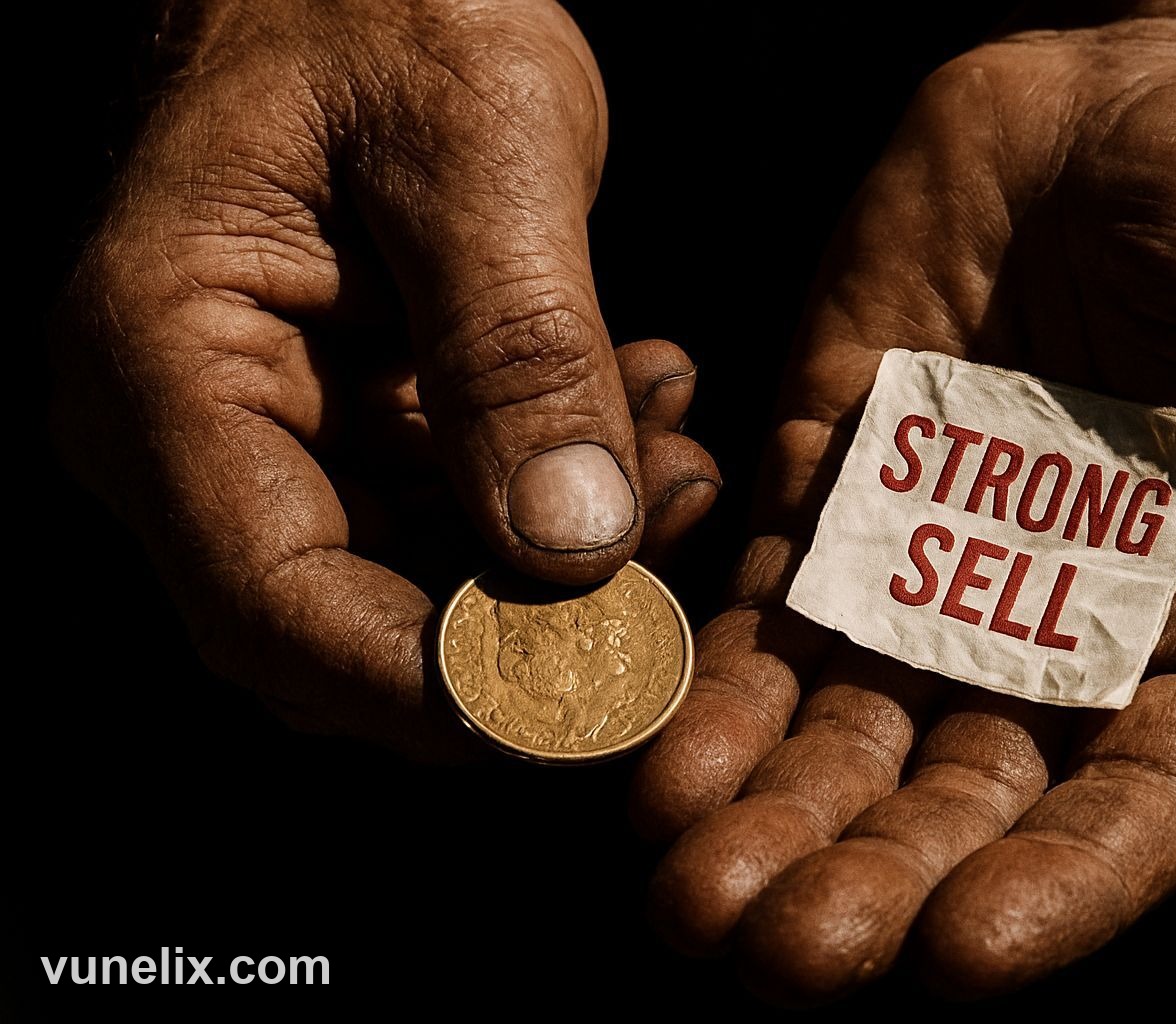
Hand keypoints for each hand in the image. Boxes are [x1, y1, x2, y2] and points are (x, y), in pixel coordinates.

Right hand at [51, 0, 717, 758]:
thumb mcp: (478, 143)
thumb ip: (521, 349)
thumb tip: (576, 553)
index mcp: (162, 358)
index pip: (270, 604)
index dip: (434, 683)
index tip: (593, 700)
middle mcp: (183, 424)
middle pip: (341, 629)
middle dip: (524, 632)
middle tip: (672, 574)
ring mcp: (260, 432)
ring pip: (413, 588)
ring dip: (564, 564)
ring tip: (682, 460)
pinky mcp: (337, 424)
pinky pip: (446, 521)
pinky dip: (555, 505)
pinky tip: (649, 423)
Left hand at [630, 10, 1175, 1001]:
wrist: (1144, 83)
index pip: (1130, 814)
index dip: (1054, 893)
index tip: (962, 949)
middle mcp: (1051, 638)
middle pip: (953, 801)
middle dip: (867, 884)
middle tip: (777, 953)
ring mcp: (926, 569)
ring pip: (835, 732)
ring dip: (761, 819)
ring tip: (688, 892)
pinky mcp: (824, 490)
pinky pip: (754, 609)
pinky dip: (703, 685)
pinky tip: (648, 753)